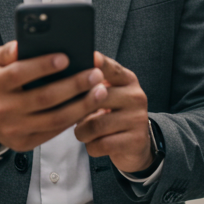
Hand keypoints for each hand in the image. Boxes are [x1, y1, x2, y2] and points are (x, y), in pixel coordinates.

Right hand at [0, 41, 107, 151]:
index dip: (42, 65)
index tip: (66, 57)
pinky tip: (89, 106)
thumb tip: (23, 44)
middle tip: (95, 74)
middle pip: (43, 98)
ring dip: (81, 105)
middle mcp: (1, 109)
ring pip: (54, 118)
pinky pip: (55, 131)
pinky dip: (75, 118)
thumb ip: (9, 51)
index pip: (19, 73)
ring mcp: (13, 129)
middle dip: (73, 85)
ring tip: (100, 90)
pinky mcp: (25, 143)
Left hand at [74, 55, 152, 173]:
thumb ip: (91, 84)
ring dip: (82, 132)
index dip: (99, 64)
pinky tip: (94, 143)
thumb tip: (65, 78)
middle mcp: (136, 96)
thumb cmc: (111, 115)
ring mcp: (138, 119)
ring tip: (82, 132)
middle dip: (77, 111)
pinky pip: (101, 144)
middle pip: (97, 98)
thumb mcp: (107, 95)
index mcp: (128, 80)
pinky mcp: (136, 141)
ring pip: (95, 125)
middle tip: (71, 116)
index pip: (112, 68)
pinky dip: (91, 146)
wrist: (135, 144)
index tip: (89, 57)